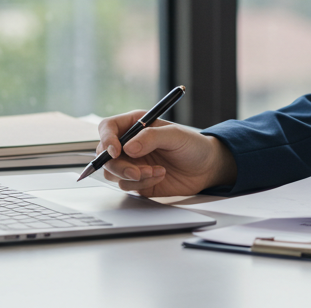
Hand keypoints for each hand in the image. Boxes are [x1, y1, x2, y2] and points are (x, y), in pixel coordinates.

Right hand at [95, 111, 237, 196]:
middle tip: (137, 172)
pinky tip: (160, 175)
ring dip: (133, 176)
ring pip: (113, 173)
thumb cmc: (193, 145)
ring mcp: (131, 163)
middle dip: (119, 166)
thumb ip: (151, 137)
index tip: (116, 151)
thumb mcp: (176, 135)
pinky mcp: (136, 181)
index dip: (106, 139)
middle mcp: (129, 144)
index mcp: (135, 125)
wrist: (205, 168)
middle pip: (105, 155)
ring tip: (157, 171)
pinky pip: (126, 185)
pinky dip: (142, 184)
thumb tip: (128, 148)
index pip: (108, 128)